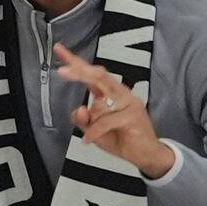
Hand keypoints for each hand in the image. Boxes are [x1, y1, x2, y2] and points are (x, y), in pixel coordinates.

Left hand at [53, 44, 175, 177]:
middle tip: (63, 71)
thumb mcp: (93, 130)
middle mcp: (121, 93)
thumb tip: (79, 109)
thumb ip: (82, 120)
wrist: (146, 155)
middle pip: (99, 76)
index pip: (91, 74)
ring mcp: (129, 103)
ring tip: (91, 133)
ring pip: (100, 102)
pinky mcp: (133, 115)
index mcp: (110, 93)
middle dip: (80, 72)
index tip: (60, 50)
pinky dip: (95, 131)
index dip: (75, 62)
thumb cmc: (121, 139)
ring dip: (92, 120)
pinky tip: (89, 140)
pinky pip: (107, 121)